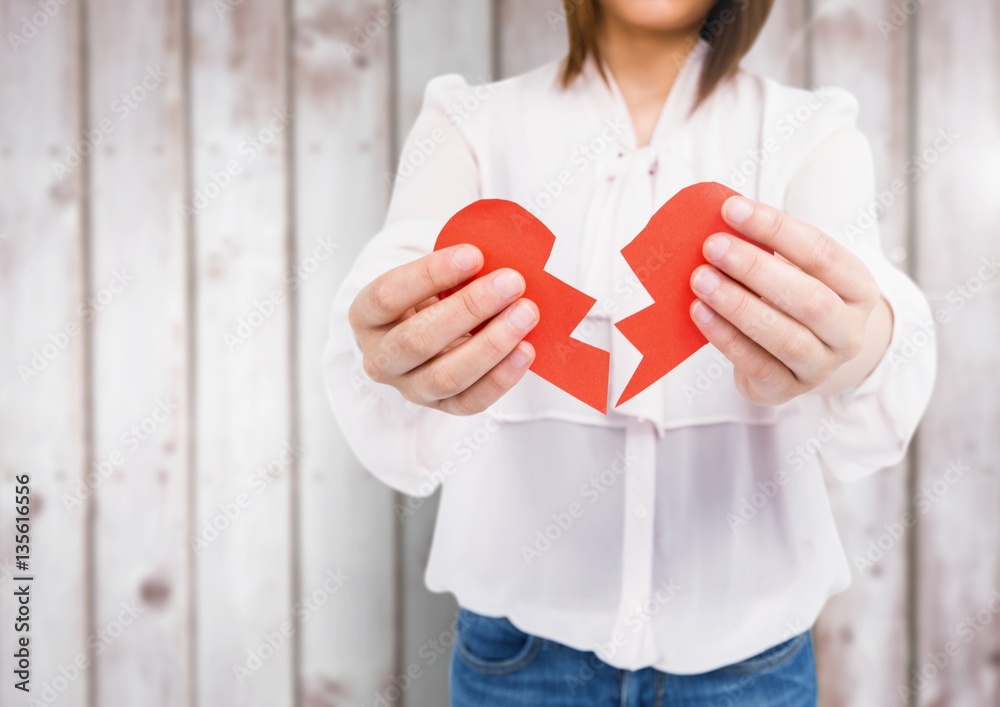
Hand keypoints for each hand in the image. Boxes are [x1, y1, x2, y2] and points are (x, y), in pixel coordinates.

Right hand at [348, 244, 538, 414]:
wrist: (430, 332)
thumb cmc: (431, 297)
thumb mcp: (430, 278)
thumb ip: (454, 270)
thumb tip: (497, 265)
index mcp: (366, 316)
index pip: (388, 296)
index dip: (430, 274)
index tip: (474, 255)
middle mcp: (379, 358)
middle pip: (417, 340)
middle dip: (469, 308)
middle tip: (511, 283)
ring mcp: (408, 388)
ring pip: (444, 377)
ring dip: (490, 345)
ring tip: (525, 314)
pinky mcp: (440, 408)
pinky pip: (470, 401)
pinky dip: (501, 377)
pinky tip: (525, 350)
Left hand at [689, 196, 884, 405]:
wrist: (798, 358)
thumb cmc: (790, 299)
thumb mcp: (793, 270)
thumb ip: (767, 248)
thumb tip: (724, 217)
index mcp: (858, 288)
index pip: (822, 253)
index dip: (776, 229)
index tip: (732, 209)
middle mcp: (849, 331)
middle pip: (808, 298)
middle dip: (755, 269)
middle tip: (712, 246)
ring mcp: (822, 366)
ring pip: (785, 336)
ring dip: (738, 305)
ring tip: (700, 279)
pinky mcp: (787, 389)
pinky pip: (757, 364)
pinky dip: (726, 337)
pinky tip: (700, 313)